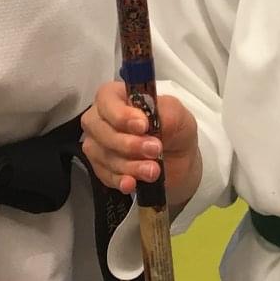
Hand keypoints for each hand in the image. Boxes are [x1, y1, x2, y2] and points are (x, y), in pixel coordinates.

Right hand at [80, 81, 203, 207]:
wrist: (180, 161)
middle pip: (99, 129)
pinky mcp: (102, 167)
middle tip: (154, 149)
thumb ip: (165, 113)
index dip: (121, 114)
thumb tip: (148, 120)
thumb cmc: (175, 130)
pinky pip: (104, 174)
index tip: (143, 126)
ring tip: (153, 170)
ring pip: (102, 154)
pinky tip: (132, 183)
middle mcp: (102, 118)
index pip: (106, 99)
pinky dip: (120, 179)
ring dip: (129, 164)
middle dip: (127, 143)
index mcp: (118, 96)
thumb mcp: (179, 115)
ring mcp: (99, 144)